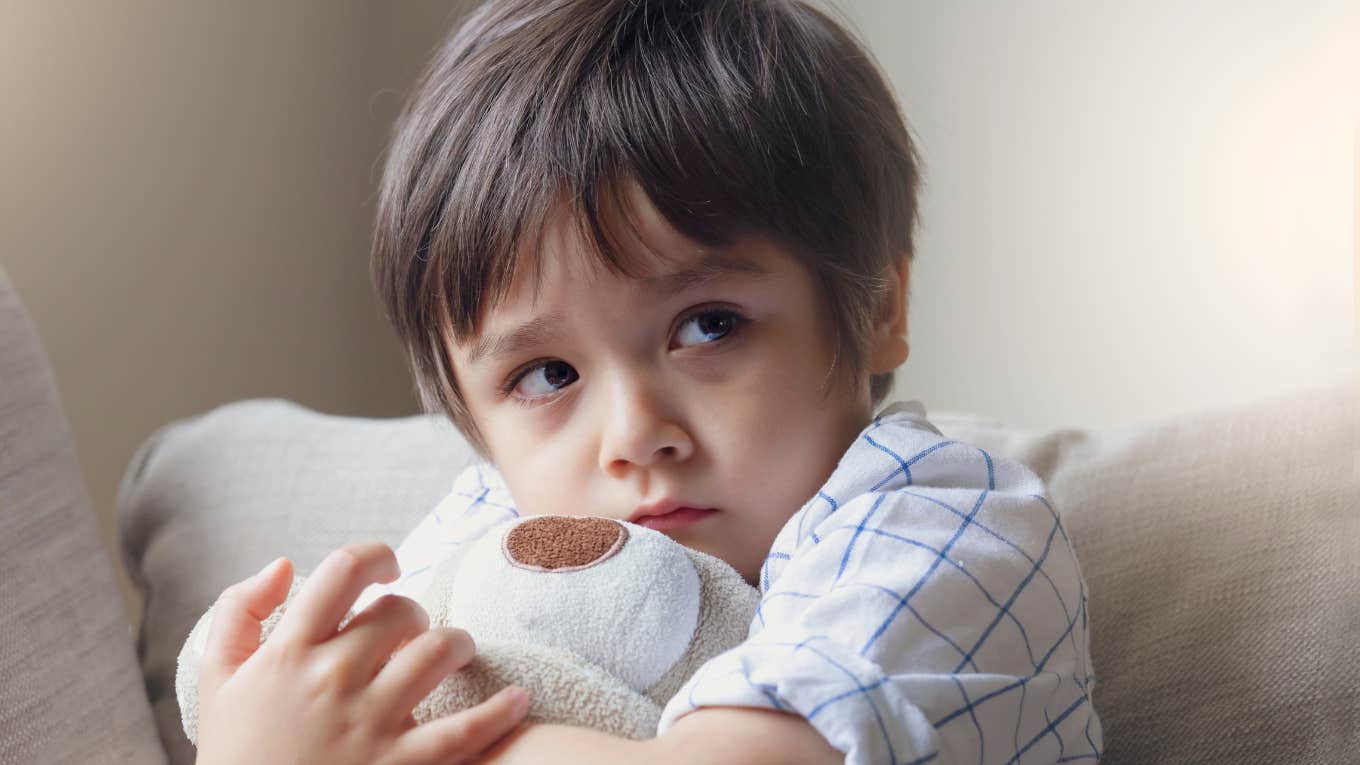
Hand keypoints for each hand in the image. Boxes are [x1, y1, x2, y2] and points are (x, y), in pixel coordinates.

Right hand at [195, 541, 529, 764]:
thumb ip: (238, 612)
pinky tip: (518, 699)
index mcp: (288, 653)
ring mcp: (370, 724)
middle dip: (414, 612)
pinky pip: (466, 730)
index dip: (377, 556)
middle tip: (412, 630)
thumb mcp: (217, 681)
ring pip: (440, 651)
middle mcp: (332, 680)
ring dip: (459, 644)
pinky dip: (502, 710)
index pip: (345, 570)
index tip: (390, 568)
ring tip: (458, 653)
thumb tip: (284, 564)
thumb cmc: (238, 755)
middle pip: (401, 610)